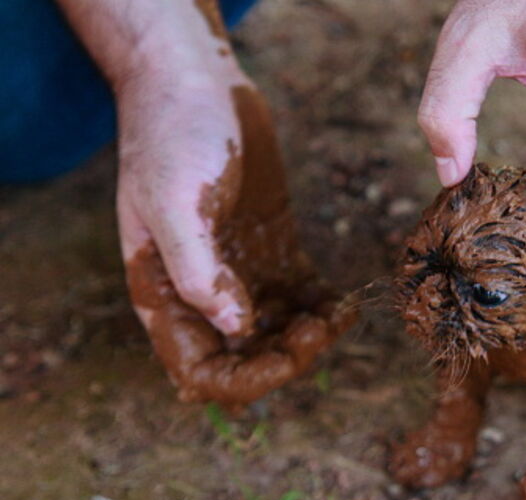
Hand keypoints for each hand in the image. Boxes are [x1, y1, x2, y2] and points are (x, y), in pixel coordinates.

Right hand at [57, 0, 354, 403]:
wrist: (192, 80)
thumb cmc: (171, 136)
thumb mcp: (174, 204)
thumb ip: (196, 272)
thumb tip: (235, 329)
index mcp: (164, 292)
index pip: (201, 369)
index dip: (244, 378)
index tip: (286, 355)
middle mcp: (202, 290)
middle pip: (246, 357)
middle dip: (286, 357)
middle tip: (319, 328)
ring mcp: (239, 270)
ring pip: (277, 332)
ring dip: (309, 336)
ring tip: (338, 315)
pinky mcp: (270, 247)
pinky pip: (299, 297)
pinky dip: (323, 308)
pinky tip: (346, 303)